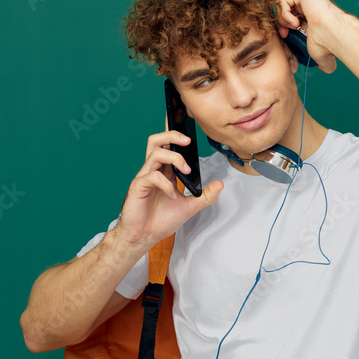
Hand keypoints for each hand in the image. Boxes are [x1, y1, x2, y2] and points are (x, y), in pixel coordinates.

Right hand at [113, 115, 223, 248]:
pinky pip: (152, 176)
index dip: (175, 133)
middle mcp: (153, 170)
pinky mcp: (138, 186)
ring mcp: (144, 177)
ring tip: (186, 172)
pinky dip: (166, 185)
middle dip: (172, 135)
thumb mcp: (190, 207)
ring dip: (174, 159)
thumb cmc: (161, 220)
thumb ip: (205, 196)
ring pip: (155, 152)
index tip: (186, 121)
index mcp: (164, 171)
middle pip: (156, 140)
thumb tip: (220, 184)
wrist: (144, 237)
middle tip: (187, 141)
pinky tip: (172, 197)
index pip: (168, 145)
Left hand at [275, 0, 343, 73]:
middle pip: (282, 11)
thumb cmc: (326, 44)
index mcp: (310, 14)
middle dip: (280, 24)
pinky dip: (284, 14)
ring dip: (282, 20)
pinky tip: (294, 23)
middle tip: (284, 34)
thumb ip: (320, 60)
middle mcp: (308, 2)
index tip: (285, 38)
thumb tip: (327, 69)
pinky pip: (283, 1)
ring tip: (292, 28)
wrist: (331, 34)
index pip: (288, 18)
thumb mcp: (317, 53)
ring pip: (281, 6)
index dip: (282, 28)